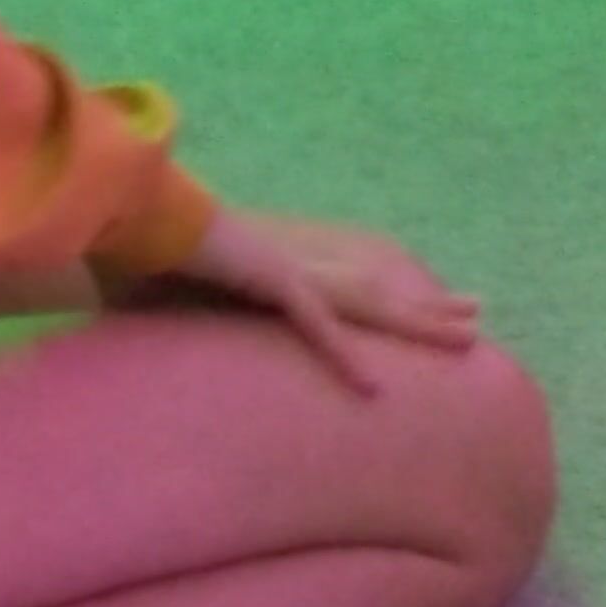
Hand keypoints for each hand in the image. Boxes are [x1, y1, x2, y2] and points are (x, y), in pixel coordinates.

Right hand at [98, 209, 484, 398]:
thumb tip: (158, 326)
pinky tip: (374, 390)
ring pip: (369, 307)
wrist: (127, 216)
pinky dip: (343, 358)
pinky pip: (315, 328)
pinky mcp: (269, 281)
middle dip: (427, 306)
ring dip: (417, 325)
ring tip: (469, 339)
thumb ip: (183, 312)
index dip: (387, 297)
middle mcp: (296, 267)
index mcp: (280, 267)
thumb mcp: (169, 295)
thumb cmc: (139, 252)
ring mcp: (289, 272)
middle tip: (478, 313)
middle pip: (376, 292)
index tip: (422, 303)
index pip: (347, 285)